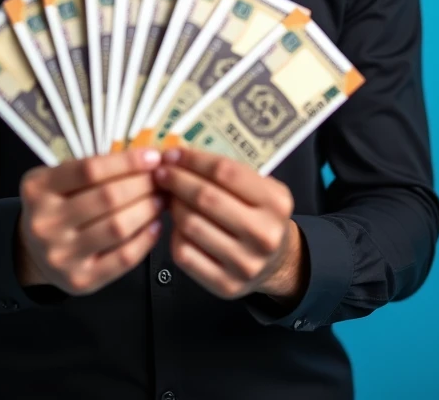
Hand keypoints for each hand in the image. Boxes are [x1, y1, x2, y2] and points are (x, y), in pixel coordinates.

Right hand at [16, 149, 164, 295]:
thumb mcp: (57, 181)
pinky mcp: (81, 280)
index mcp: (38, 189)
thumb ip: (92, 171)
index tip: (152, 157)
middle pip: (107, 198)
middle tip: (162, 178)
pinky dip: (145, 239)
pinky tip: (155, 225)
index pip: (90, 169)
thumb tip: (144, 160)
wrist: (33, 254)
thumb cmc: (55, 208)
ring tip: (161, 198)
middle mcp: (46, 223)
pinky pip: (122, 258)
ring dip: (147, 209)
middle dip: (143, 184)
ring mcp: (62, 255)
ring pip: (118, 227)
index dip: (126, 162)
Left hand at [154, 147, 306, 302]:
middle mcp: (264, 234)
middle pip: (205, 198)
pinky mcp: (225, 284)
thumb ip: (228, 171)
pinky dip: (174, 234)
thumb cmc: (261, 216)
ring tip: (170, 196)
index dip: (193, 160)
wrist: (277, 262)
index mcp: (276, 202)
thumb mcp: (261, 188)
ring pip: (191, 224)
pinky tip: (178, 224)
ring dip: (174, 205)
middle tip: (161, 172)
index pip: (225, 171)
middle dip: (176, 180)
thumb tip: (180, 155)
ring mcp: (245, 263)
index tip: (173, 154)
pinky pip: (185, 253)